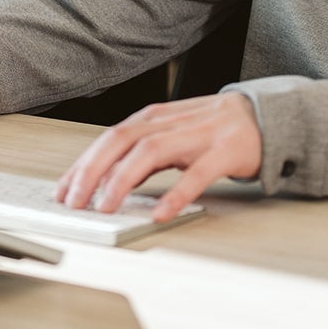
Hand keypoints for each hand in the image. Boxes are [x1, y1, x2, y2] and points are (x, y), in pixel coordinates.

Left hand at [55, 93, 261, 222]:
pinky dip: (176, 193)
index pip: (110, 138)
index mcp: (156, 118)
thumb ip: (143, 153)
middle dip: (92, 171)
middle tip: (75, 202)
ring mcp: (199, 135)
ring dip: (123, 180)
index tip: (63, 191)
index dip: (83, 164)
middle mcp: (172, 122)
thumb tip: (106, 181)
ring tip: (105, 207)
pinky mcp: (225, 151)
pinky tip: (160, 212)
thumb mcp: (172, 135)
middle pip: (122, 139)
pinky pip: (198, 173)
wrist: (264, 117)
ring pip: (151, 151)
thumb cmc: (213, 129)